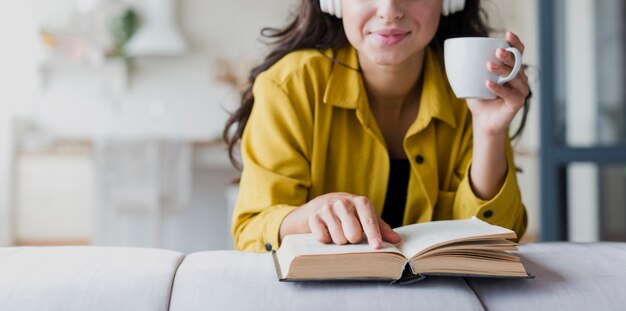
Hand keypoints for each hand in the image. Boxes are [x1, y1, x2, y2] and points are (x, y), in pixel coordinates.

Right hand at [279, 192, 401, 248]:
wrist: (320, 204)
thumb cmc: (349, 214)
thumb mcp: (365, 217)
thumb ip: (380, 228)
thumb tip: (396, 239)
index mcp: (360, 202)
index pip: (369, 220)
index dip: (373, 234)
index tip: (377, 246)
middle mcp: (343, 202)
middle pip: (353, 234)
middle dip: (353, 239)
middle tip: (351, 234)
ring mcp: (327, 208)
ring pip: (339, 239)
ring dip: (340, 241)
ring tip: (338, 231)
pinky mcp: (314, 216)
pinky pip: (323, 238)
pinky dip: (326, 239)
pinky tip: (327, 231)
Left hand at [466, 32, 529, 137]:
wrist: (482, 120)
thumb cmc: (480, 98)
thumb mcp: (473, 80)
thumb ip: (470, 68)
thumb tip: (455, 54)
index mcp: (512, 69)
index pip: (518, 52)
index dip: (515, 42)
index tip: (508, 34)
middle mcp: (520, 78)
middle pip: (517, 63)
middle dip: (508, 55)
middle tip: (497, 52)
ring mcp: (521, 90)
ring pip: (514, 77)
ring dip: (502, 70)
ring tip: (488, 66)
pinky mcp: (518, 103)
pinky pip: (510, 94)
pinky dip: (499, 88)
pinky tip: (488, 84)